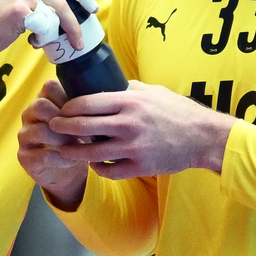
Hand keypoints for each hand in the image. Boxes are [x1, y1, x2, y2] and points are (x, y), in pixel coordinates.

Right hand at [0, 0, 96, 65]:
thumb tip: (70, 11)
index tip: (93, 8)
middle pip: (63, 3)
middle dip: (74, 25)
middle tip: (79, 42)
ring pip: (54, 19)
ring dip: (51, 35)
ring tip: (37, 39)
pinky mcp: (21, 9)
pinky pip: (45, 29)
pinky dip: (41, 39)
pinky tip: (29, 40)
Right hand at [17, 80, 87, 210]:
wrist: (67, 171)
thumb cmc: (78, 139)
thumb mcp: (82, 120)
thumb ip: (87, 107)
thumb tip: (108, 98)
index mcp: (44, 99)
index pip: (50, 86)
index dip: (69, 98)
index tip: (87, 112)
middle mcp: (30, 114)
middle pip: (41, 106)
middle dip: (66, 120)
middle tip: (84, 132)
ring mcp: (25, 135)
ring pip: (40, 130)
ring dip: (64, 140)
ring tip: (80, 147)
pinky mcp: (24, 156)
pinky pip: (41, 155)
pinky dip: (61, 159)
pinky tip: (73, 161)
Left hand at [51, 81, 232, 179]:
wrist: (203, 137)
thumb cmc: (178, 111)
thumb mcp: (153, 91)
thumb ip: (129, 89)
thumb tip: (109, 84)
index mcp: (129, 102)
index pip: (86, 103)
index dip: (68, 107)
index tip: (61, 110)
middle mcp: (127, 124)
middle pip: (81, 127)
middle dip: (61, 127)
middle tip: (53, 127)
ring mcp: (132, 147)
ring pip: (90, 153)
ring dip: (73, 151)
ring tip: (65, 149)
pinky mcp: (139, 166)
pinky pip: (108, 170)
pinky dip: (98, 168)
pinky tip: (95, 163)